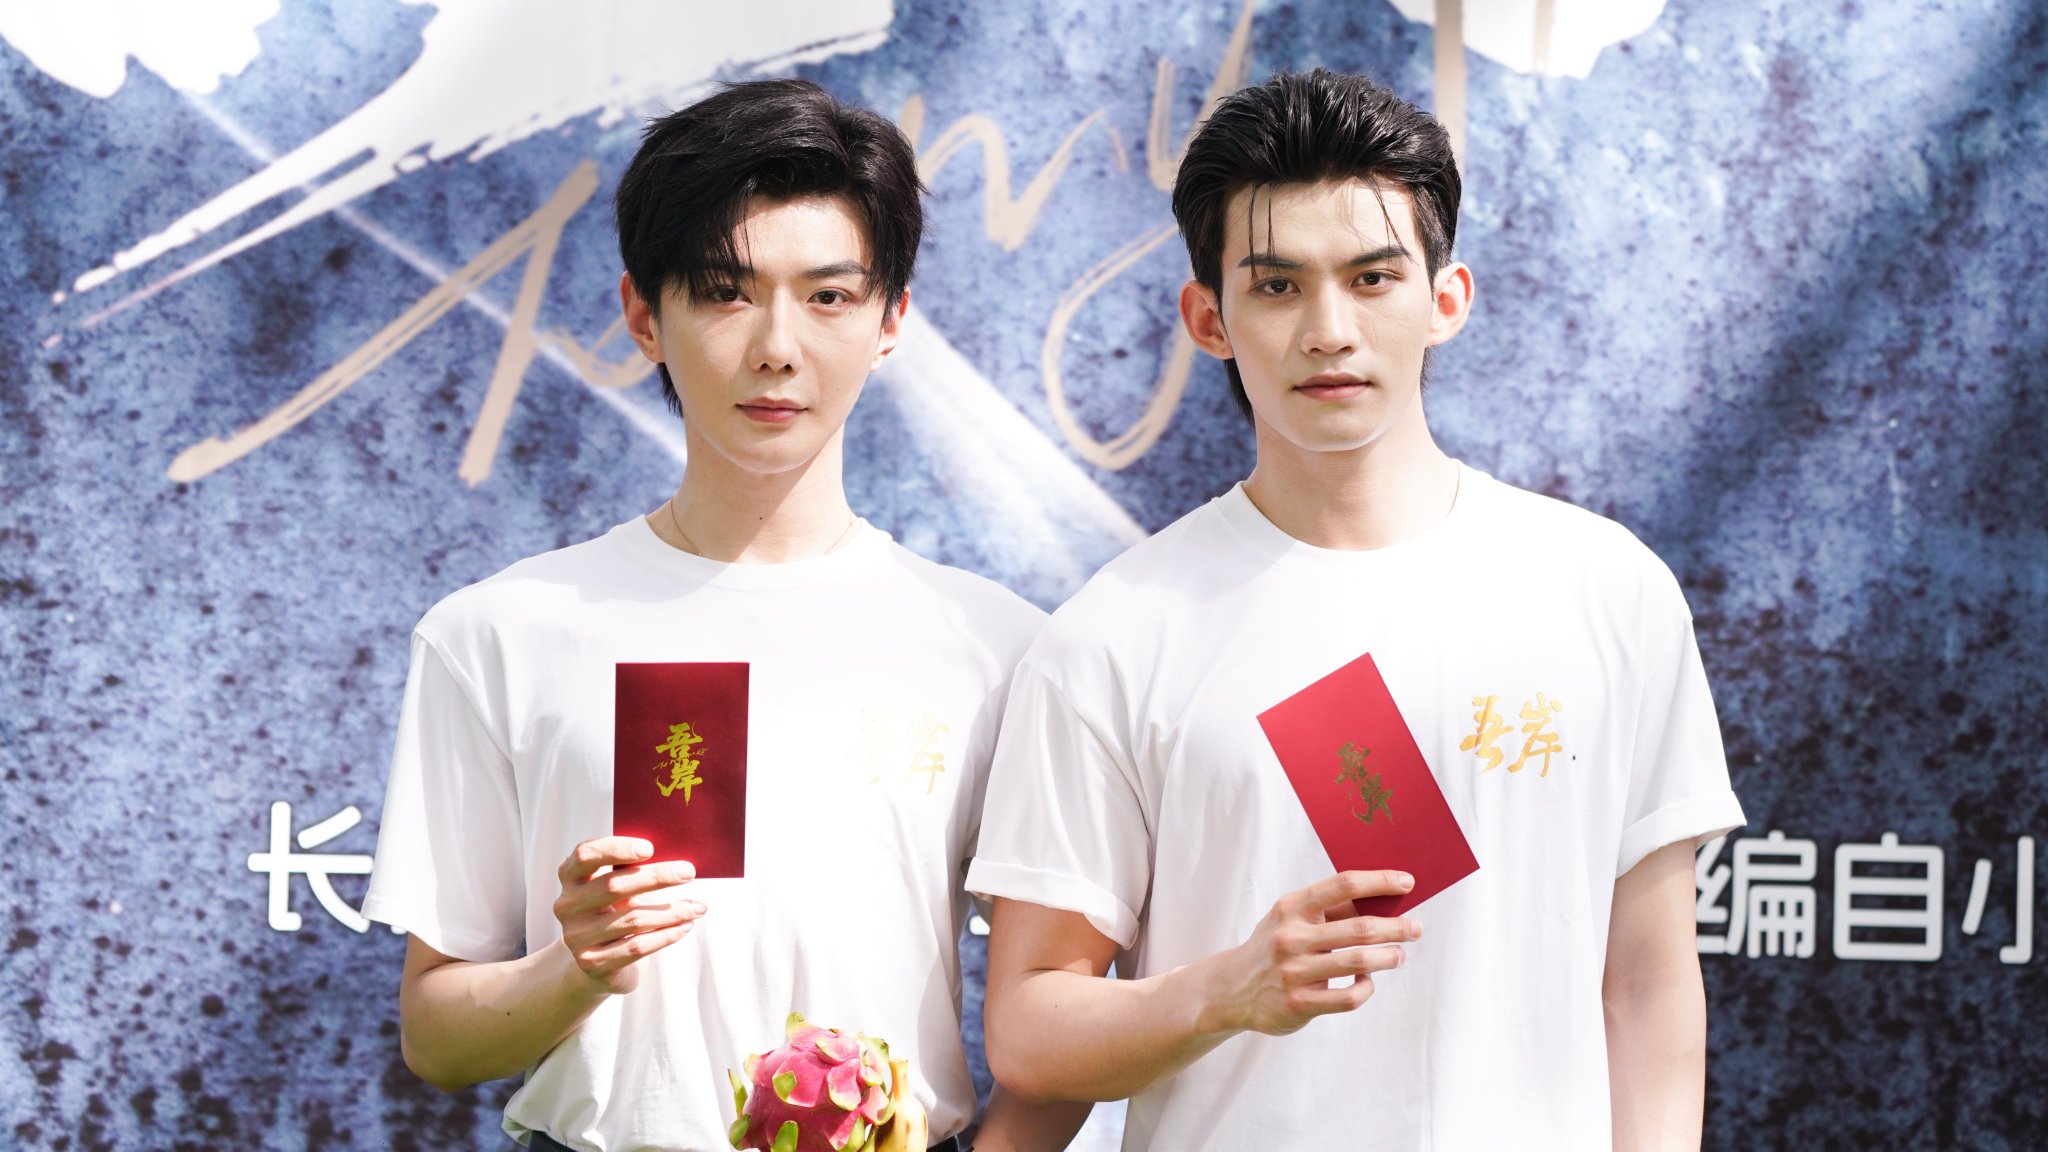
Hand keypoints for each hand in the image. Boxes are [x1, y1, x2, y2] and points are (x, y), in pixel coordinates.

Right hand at [551, 836, 702, 994]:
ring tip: (699, 907)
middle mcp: (567, 906)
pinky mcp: (593, 963)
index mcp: (571, 877)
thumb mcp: (616, 887)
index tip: (650, 848)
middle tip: (689, 872)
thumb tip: (677, 861)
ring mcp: (577, 937)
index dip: (616, 849)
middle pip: (614, 886)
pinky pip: (638, 946)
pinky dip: (667, 935)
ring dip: (672, 912)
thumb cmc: (615, 911)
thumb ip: (630, 869)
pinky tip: (686, 926)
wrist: (598, 963)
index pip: (585, 855)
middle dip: (657, 877)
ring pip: (633, 920)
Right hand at [1206, 870, 1420, 1036]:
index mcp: (1290, 908)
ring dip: (1389, 957)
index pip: (1342, 885)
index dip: (1379, 881)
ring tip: (1399, 955)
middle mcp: (1291, 938)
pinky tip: (1368, 981)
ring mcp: (1294, 973)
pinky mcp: (1299, 1004)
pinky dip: (1366, 987)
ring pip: (1359, 962)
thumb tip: (1381, 899)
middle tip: (1414, 928)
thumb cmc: (1273, 946)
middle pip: (1360, 928)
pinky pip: (1349, 997)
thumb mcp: (1290, 918)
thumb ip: (1328, 910)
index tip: (1406, 882)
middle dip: (1396, 927)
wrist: (1231, 989)